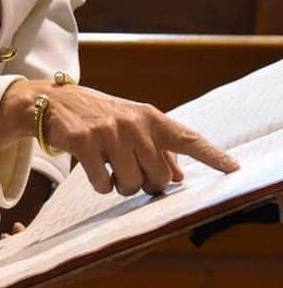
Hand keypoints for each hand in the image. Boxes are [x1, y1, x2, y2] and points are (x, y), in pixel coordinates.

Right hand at [0, 81, 239, 197]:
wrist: (53, 102)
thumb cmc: (98, 115)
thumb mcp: (131, 124)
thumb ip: (157, 148)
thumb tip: (179, 177)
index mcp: (149, 117)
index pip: (187, 138)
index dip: (213, 155)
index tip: (234, 169)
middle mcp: (132, 123)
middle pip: (159, 178)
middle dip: (146, 183)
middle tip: (129, 170)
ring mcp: (108, 132)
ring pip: (132, 185)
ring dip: (121, 185)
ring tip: (109, 168)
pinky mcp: (84, 142)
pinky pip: (103, 184)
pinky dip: (100, 185)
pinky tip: (92, 168)